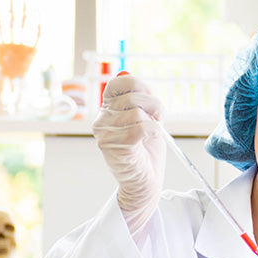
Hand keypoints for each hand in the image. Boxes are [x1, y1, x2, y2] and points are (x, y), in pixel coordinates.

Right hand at [92, 73, 165, 244]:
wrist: (144, 185)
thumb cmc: (146, 153)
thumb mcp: (145, 118)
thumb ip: (138, 98)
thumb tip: (125, 72)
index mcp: (107, 111)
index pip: (119, 83)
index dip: (141, 87)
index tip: (150, 104)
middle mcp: (101, 120)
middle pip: (133, 95)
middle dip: (154, 106)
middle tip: (156, 122)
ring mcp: (105, 134)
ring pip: (137, 111)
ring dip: (154, 122)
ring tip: (151, 136)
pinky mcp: (114, 147)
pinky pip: (140, 127)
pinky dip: (152, 133)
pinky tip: (148, 142)